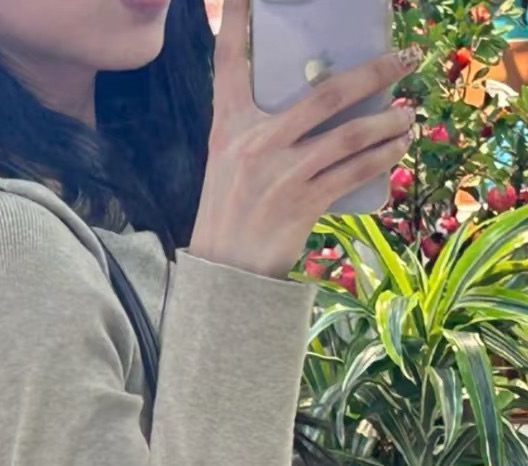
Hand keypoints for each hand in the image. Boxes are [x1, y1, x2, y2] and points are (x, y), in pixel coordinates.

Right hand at [189, 0, 418, 278]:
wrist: (223, 273)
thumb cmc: (229, 213)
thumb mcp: (230, 162)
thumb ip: (261, 129)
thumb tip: (316, 103)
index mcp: (228, 127)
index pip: (229, 62)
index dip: (237, 20)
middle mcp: (255, 144)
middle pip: (326, 93)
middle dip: (376, 72)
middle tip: (406, 58)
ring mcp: (281, 174)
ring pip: (350, 135)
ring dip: (388, 125)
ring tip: (408, 119)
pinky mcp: (301, 204)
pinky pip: (354, 173)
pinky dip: (381, 159)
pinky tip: (397, 151)